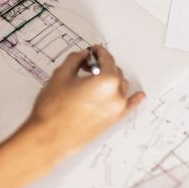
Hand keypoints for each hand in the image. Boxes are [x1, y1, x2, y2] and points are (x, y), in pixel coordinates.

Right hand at [24, 45, 144, 156]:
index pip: (107, 58)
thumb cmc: (53, 111)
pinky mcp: (113, 121)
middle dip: (102, 65)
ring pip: (121, 86)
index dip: (98, 51)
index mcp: (106, 81)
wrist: (49, 138)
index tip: (92, 50)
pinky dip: (134, 99)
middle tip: (86, 64)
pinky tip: (139, 96)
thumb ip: (75, 59)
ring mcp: (116, 109)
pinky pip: (129, 107)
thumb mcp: (61, 75)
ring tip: (94, 79)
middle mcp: (116, 95)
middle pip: (115, 71)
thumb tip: (82, 55)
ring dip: (112, 78)